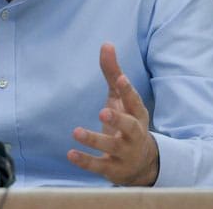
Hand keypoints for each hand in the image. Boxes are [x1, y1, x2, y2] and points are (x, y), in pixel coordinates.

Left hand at [67, 43, 159, 185]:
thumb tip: (106, 44)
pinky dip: (85, 161)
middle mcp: (134, 134)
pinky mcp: (112, 169)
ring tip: (76, 131)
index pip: (134, 101)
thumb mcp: (122, 99)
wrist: (142, 164)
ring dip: (94, 140)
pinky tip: (70, 153)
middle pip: (129, 127)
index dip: (128, 91)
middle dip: (117, 120)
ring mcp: (124, 153)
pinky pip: (98, 166)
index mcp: (137, 115)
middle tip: (103, 112)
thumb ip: (113, 73)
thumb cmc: (129, 123)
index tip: (121, 79)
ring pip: (111, 148)